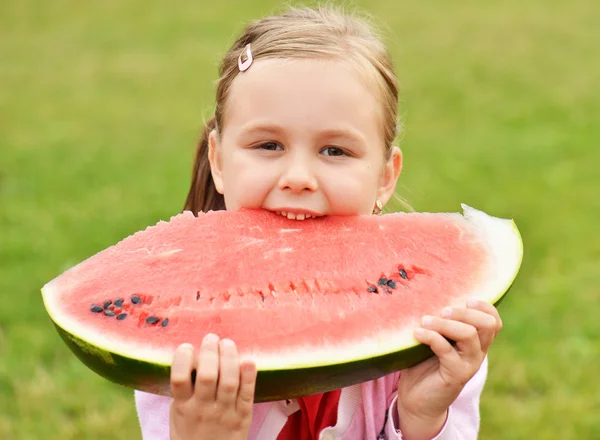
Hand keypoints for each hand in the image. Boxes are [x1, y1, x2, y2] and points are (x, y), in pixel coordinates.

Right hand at [169, 334, 256, 439]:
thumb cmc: (190, 432)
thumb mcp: (178, 413)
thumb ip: (184, 389)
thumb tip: (191, 355)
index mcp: (183, 407)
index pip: (179, 379)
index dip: (182, 359)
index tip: (186, 346)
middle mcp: (203, 409)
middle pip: (208, 376)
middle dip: (210, 351)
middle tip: (211, 338)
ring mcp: (224, 413)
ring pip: (229, 381)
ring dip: (229, 357)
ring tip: (227, 343)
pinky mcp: (243, 416)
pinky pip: (247, 393)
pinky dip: (249, 376)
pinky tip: (248, 360)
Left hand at [396, 299, 502, 439]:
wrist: (418, 400)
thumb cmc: (423, 364)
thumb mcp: (433, 339)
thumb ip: (438, 322)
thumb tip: (427, 295)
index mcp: (476, 342)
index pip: (494, 321)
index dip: (484, 306)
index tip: (464, 299)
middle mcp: (477, 352)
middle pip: (487, 324)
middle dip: (465, 312)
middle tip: (442, 311)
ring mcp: (469, 365)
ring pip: (469, 335)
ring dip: (445, 324)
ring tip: (425, 320)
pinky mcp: (455, 376)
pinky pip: (447, 351)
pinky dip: (431, 337)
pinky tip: (417, 333)